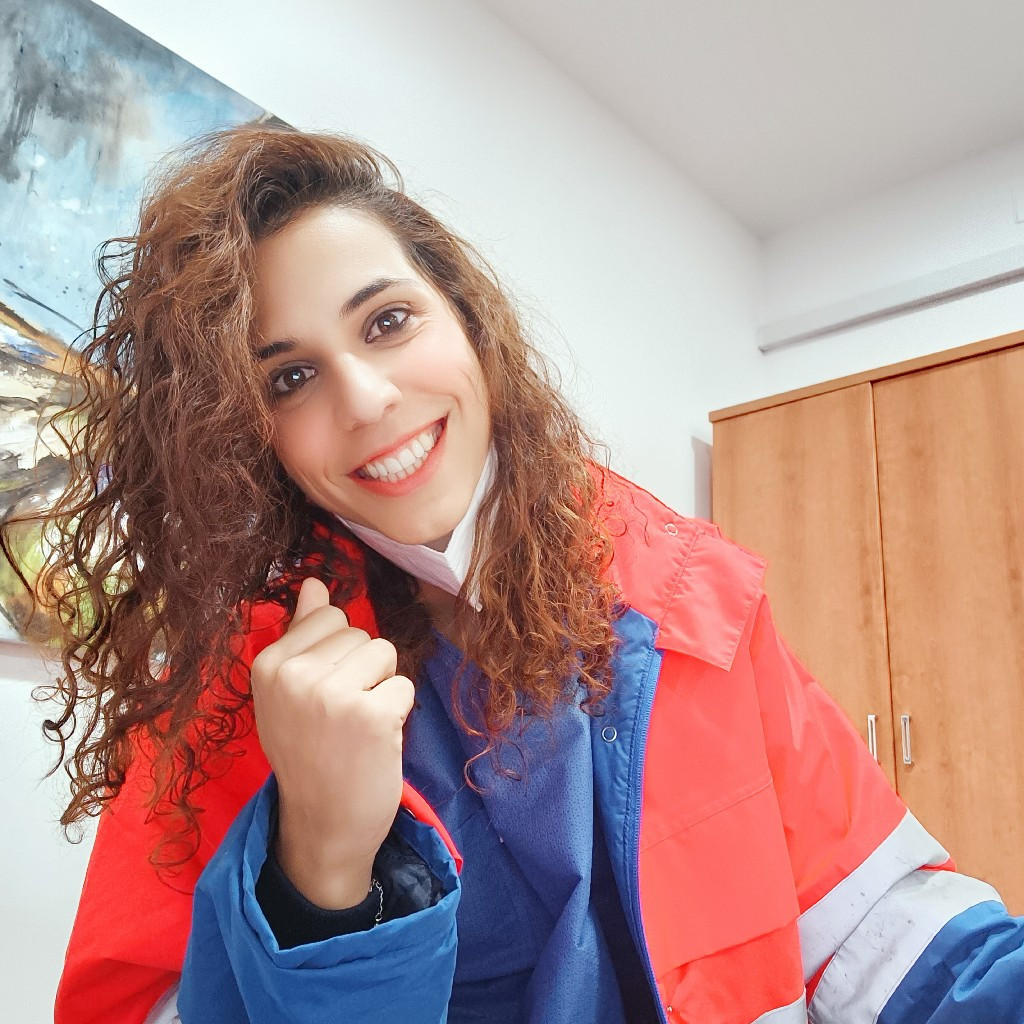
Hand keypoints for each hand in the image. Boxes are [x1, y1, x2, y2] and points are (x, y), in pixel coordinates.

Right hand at [250, 577, 414, 907]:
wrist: (323, 825)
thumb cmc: (309, 755)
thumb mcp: (288, 694)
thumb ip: (301, 635)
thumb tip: (313, 583)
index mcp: (267, 665)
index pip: (329, 617)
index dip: (338, 653)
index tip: (322, 694)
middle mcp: (294, 675)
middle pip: (360, 634)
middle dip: (362, 670)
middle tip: (341, 717)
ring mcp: (332, 694)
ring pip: (385, 655)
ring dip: (381, 688)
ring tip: (357, 726)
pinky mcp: (370, 714)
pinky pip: (403, 685)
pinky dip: (398, 712)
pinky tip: (374, 741)